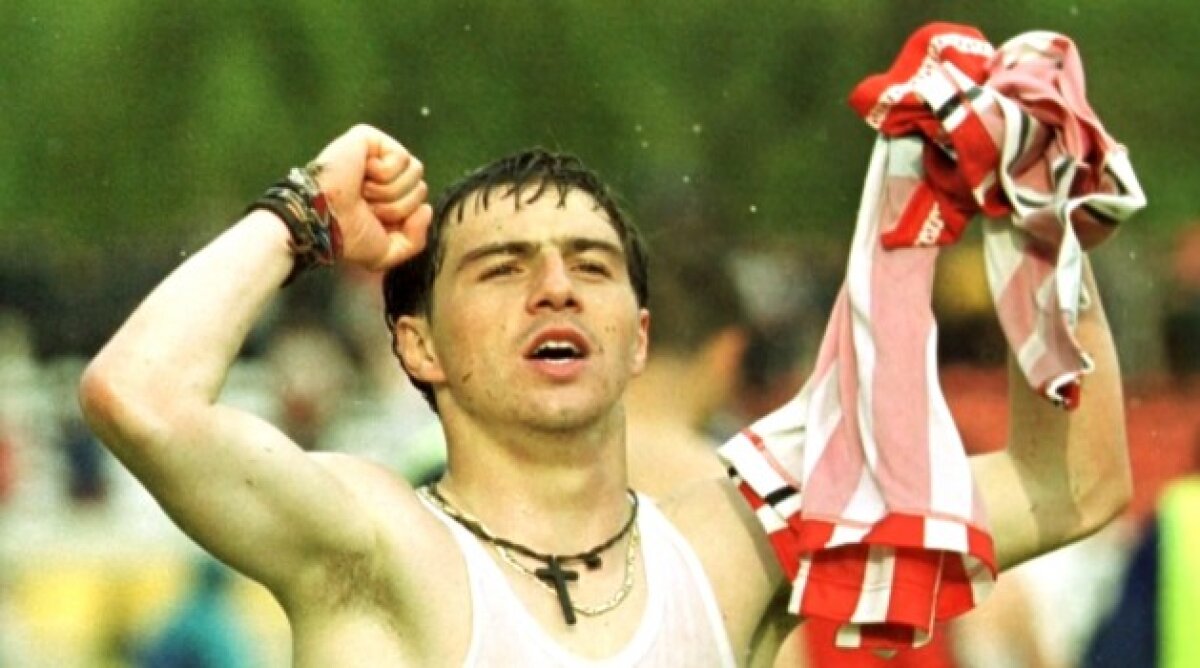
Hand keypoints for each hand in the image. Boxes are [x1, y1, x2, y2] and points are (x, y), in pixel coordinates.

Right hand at [311, 125, 432, 271]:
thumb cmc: (347, 237)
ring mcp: (376, 153)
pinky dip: (384, 174)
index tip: (373, 221)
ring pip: (416, 172)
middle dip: (397, 206)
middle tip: (366, 206)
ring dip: (389, 192)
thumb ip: (416, 241)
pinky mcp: (368, 137)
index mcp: (388, 195)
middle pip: (421, 187)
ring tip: (363, 192)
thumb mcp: (386, 253)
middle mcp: (383, 172)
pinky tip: (362, 175)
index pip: (420, 202)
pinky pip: (402, 158)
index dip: (403, 218)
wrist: (323, 222)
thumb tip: (426, 209)